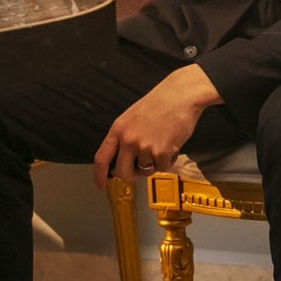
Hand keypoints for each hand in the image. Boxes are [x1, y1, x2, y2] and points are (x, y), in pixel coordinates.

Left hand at [92, 66, 220, 186]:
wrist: (181, 95)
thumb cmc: (160, 104)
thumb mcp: (133, 117)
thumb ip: (125, 137)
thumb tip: (121, 160)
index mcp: (118, 129)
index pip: (101, 158)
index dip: (99, 175)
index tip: (100, 185)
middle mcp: (128, 139)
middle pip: (122, 172)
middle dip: (132, 175)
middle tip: (141, 169)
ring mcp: (143, 146)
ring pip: (146, 170)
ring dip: (155, 162)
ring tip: (163, 142)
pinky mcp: (160, 152)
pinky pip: (163, 167)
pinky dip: (169, 160)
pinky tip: (172, 144)